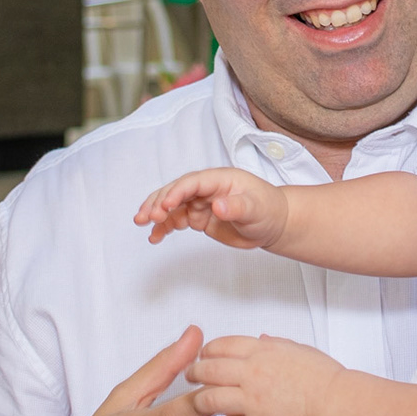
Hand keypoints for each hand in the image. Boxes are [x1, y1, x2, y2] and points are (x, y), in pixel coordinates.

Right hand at [134, 168, 288, 248]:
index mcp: (219, 179)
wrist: (274, 224)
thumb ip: (237, 207)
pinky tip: (155, 236)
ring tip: (143, 225)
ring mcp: (201, 203)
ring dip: (156, 214)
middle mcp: (206, 189)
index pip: (192, 183)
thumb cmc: (268, 210)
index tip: (165, 206)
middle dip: (159, 202)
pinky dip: (164, 227)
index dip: (177, 192)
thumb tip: (218, 206)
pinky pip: (176, 220)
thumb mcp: (256, 209)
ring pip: (172, 206)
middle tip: (145, 217)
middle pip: (176, 191)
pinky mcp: (199, 218)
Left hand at [187, 334, 342, 415]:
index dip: (207, 351)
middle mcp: (251, 374)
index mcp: (261, 352)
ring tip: (198, 405)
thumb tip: (262, 340)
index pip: (222, 346)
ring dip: (200, 402)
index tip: (202, 356)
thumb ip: (275, 345)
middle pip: (209, 369)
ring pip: (210, 400)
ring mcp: (252, 402)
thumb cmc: (324, 376)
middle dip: (195, 373)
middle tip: (190, 377)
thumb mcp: (299, 350)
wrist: (335, 402)